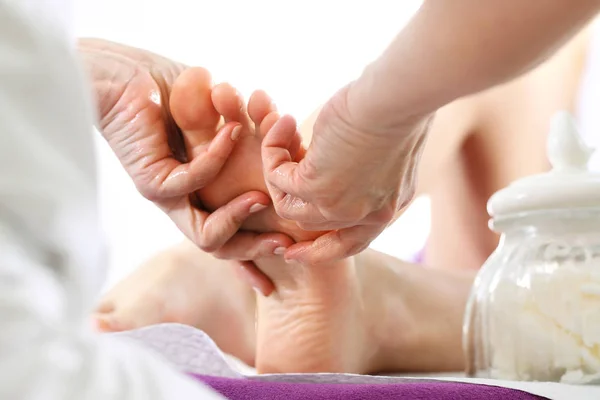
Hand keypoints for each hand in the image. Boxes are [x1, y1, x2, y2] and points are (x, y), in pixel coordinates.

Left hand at [79, 39, 290, 261]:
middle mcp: (187, 199)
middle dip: (255, 249)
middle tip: (285, 242)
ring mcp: (168, 195)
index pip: (233, 229)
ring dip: (239, 217)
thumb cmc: (169, 90)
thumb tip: (278, 134)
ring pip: (207, 236)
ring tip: (262, 197)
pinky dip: (219, 157)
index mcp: (204, 190)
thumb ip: (244, 133)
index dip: (259, 245)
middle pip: (222, 245)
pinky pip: (194, 183)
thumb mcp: (220, 117)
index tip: (292, 246)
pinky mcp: (152, 182)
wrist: (122, 74)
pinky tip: (232, 130)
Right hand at [262, 84, 432, 263]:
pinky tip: (283, 123)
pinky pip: (277, 179)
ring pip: (288, 207)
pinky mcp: (315, 189)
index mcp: (386, 208)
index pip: (351, 244)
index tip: (293, 252)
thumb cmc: (399, 105)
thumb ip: (366, 166)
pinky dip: (273, 150)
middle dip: (287, 210)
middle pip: (313, 229)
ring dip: (277, 169)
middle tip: (271, 182)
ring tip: (282, 132)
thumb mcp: (388, 147)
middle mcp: (364, 217)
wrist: (395, 97)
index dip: (320, 250)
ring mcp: (338, 208)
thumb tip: (340, 158)